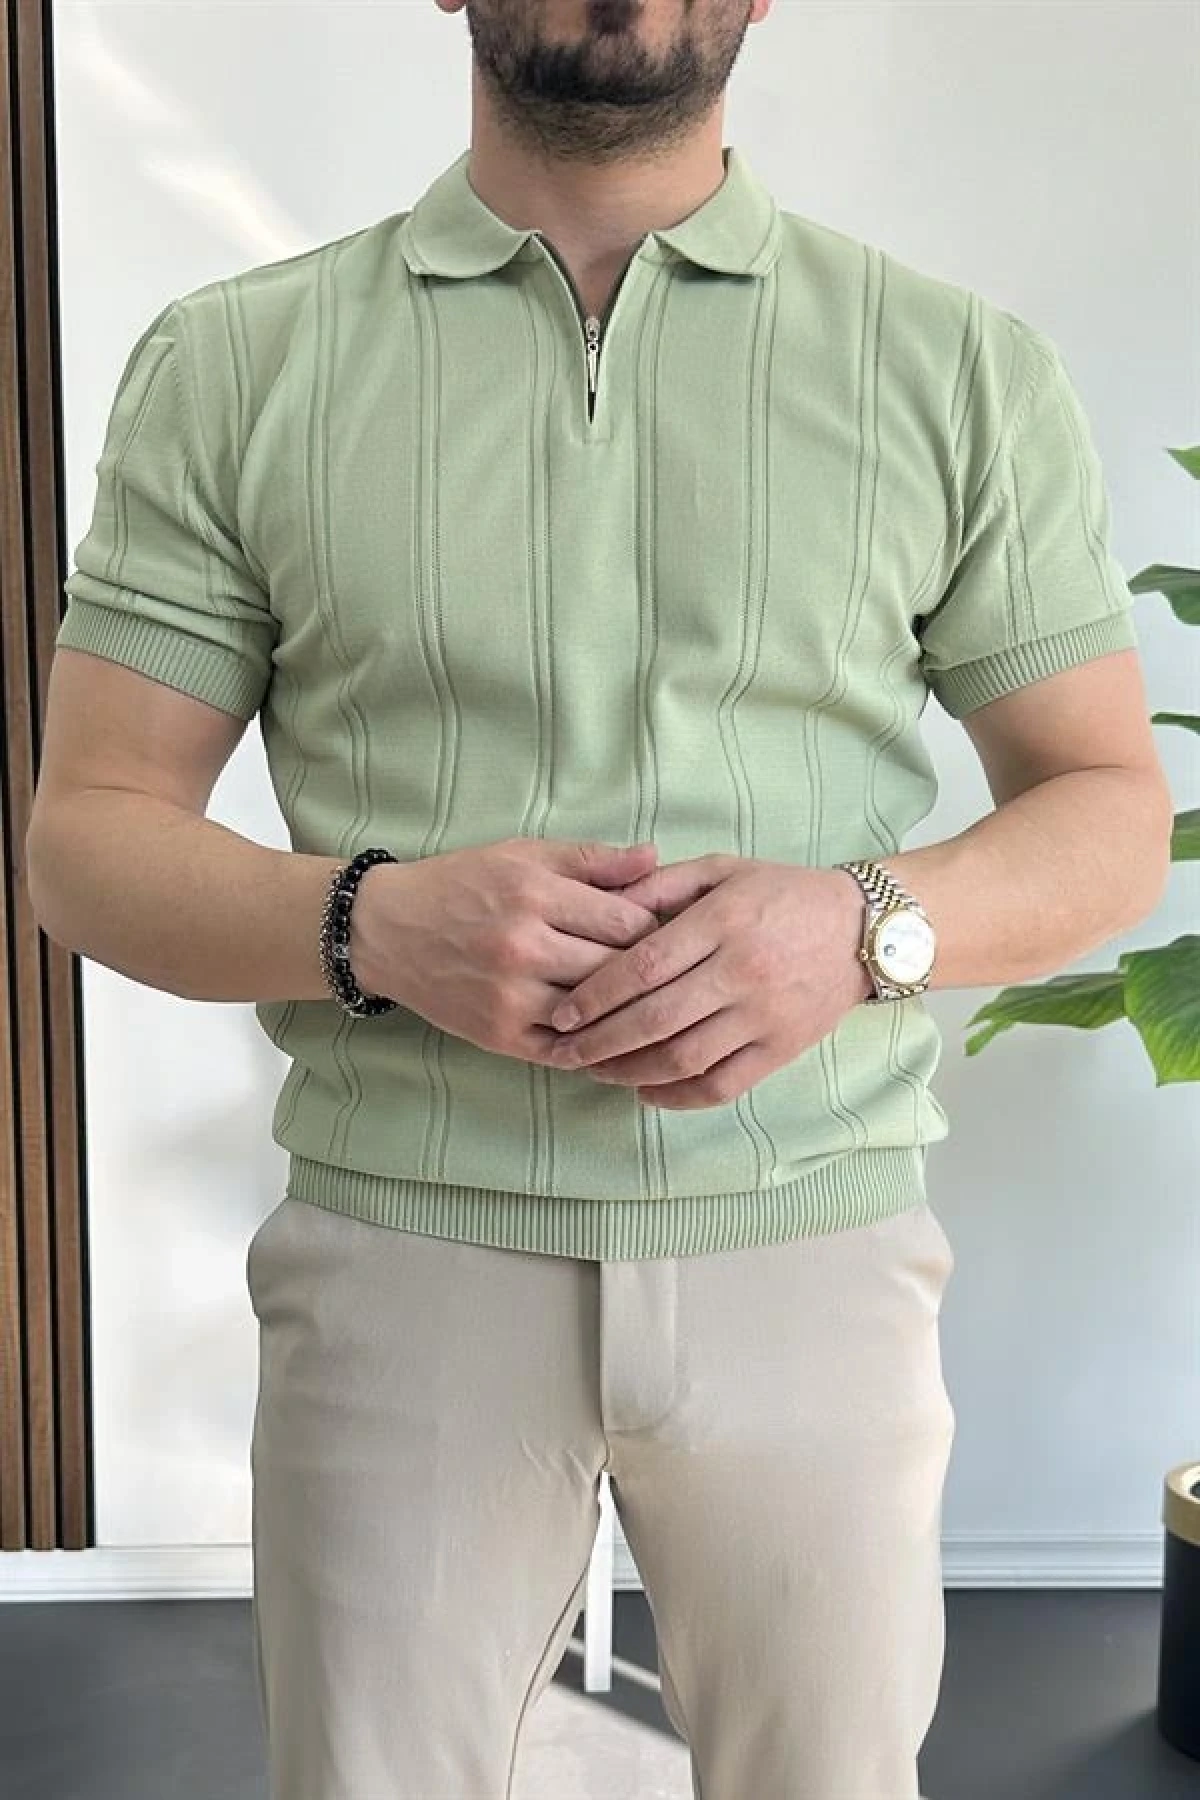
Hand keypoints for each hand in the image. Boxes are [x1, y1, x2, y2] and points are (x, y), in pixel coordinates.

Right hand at [347, 837, 663, 1064]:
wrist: (387, 931)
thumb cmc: (461, 885)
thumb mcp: (523, 856)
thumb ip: (591, 860)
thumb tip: (654, 858)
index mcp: (534, 894)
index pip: (628, 920)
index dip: (658, 927)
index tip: (668, 931)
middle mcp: (523, 947)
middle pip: (618, 969)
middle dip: (651, 972)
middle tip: (673, 972)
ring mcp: (510, 997)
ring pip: (597, 1014)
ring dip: (627, 1012)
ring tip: (652, 1006)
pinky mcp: (499, 1035)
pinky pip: (567, 1049)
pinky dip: (596, 1045)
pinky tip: (616, 1036)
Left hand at [544, 855, 872, 1109]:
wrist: (862, 929)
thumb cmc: (781, 894)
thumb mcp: (721, 870)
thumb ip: (659, 884)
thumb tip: (602, 906)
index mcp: (722, 922)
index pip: (644, 966)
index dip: (595, 995)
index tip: (562, 1013)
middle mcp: (742, 971)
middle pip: (655, 1019)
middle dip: (599, 1042)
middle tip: (562, 1053)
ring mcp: (765, 1015)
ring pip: (684, 1058)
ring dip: (630, 1072)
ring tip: (596, 1072)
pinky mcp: (782, 1049)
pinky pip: (722, 1085)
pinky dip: (678, 1096)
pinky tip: (646, 1090)